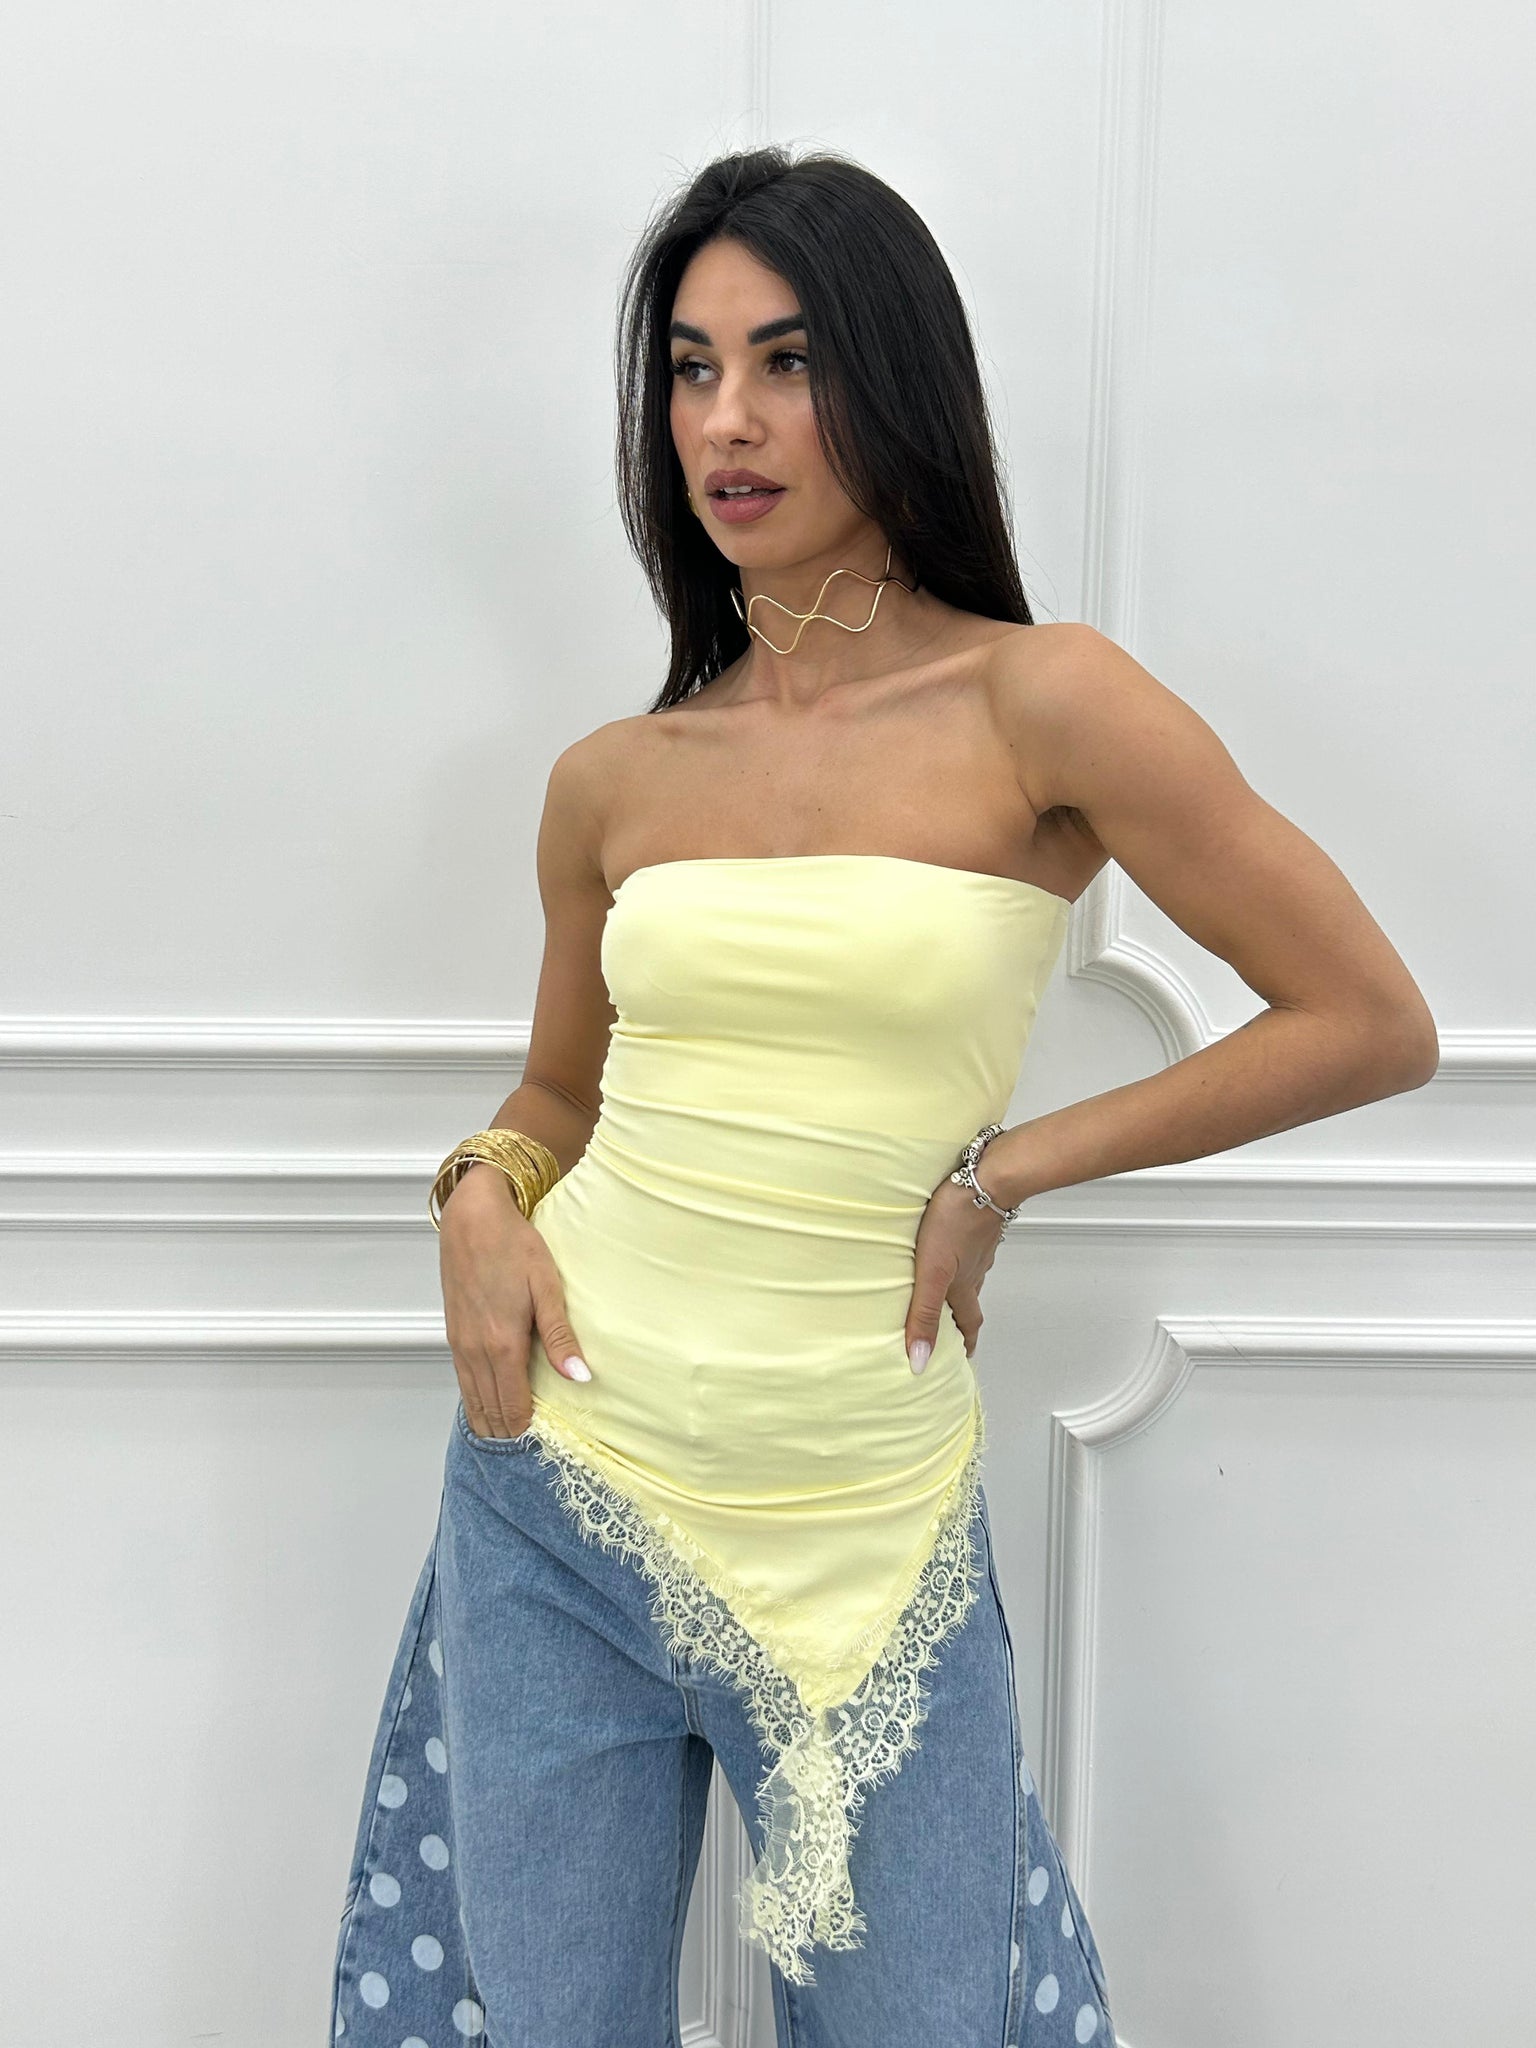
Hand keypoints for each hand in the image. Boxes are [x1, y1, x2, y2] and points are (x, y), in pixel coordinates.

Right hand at [438, 1168, 590, 1435]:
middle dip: (508, 1435)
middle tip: (529, 1455)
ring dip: (490, 1422)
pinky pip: (463, 1381)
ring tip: (510, 1441)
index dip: (527, 1432)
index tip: (543, 1449)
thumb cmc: (513, 1245)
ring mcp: (460, 1344)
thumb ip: (561, 1338)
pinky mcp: (453, 1334)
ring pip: (472, 1401)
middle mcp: (476, 1351)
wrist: (473, 1219)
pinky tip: (488, 1407)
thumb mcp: (548, 1287)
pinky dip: (475, 1401)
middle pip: (490, 1411)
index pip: (513, 1407)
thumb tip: (581, 1377)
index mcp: (502, 1344)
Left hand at [904, 1173, 1008, 1372]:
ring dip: (960, 1287)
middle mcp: (974, 1269)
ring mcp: (978, 1246)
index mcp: (963, 1285)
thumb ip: (924, 1313)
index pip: (968, 1323)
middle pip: (970, 1301)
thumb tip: (919, 1359)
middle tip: (954, 1329)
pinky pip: (969, 1249)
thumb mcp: (932, 1273)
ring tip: (945, 1290)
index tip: (964, 1356)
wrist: (984, 1181)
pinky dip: (960, 1258)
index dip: (966, 1342)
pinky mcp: (975, 1224)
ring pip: (971, 1274)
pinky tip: (949, 1248)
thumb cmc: (957, 1220)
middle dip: (962, 1319)